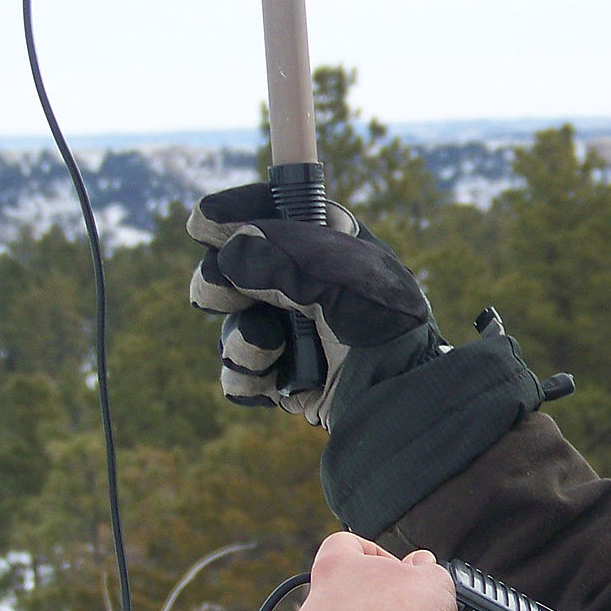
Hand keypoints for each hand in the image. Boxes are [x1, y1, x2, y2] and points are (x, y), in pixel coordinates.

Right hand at [187, 183, 438, 427]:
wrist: (405, 399)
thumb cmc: (386, 328)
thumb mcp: (339, 280)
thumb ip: (280, 262)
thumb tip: (228, 254)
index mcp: (326, 242)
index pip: (269, 210)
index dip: (234, 212)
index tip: (205, 222)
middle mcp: (301, 283)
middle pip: (228, 267)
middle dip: (218, 281)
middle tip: (224, 292)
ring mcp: (288, 331)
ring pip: (228, 324)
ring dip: (240, 337)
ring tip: (270, 348)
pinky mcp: (281, 377)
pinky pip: (237, 373)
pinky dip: (245, 375)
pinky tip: (271, 375)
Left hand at [294, 532, 455, 610]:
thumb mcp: (433, 578)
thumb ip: (424, 564)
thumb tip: (420, 564)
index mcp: (333, 568)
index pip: (344, 542)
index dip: (374, 552)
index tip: (396, 568)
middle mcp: (314, 603)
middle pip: (339, 587)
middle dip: (368, 593)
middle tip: (399, 603)